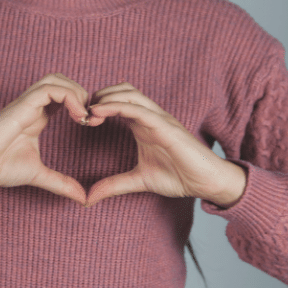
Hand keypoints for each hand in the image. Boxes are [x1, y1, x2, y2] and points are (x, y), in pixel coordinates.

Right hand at [0, 73, 89, 204]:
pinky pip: (49, 89)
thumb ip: (61, 183)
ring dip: (76, 92)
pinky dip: (69, 97)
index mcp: (36, 116)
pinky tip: (78, 116)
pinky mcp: (21, 106)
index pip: (63, 95)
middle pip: (61, 80)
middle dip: (82, 94)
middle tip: (92, 118)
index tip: (92, 125)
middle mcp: (31, 106)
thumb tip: (82, 197)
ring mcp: (25, 104)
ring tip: (85, 116)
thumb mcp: (38, 175)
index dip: (82, 104)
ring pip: (56, 79)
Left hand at [82, 82, 229, 206]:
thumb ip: (114, 185)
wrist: (206, 182)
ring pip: (129, 93)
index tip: (81, 119)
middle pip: (121, 90)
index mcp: (143, 124)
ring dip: (106, 97)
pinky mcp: (166, 126)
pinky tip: (100, 112)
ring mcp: (159, 118)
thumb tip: (89, 198)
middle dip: (99, 95)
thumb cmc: (179, 176)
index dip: (98, 105)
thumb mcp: (138, 181)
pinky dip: (118, 106)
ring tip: (89, 111)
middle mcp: (150, 116)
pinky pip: (139, 109)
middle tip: (81, 112)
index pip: (118, 101)